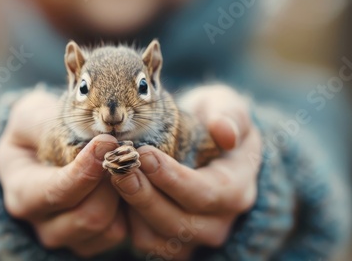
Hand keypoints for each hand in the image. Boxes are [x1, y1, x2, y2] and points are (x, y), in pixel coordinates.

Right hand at [0, 89, 126, 257]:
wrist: (39, 151)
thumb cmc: (34, 131)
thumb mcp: (30, 116)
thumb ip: (51, 122)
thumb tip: (93, 135)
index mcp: (22, 193)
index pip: (57, 191)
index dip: (86, 170)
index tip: (107, 142)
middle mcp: (42, 224)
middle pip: (90, 216)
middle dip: (113, 182)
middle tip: (124, 151)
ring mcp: (68, 238)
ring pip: (110, 229)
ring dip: (125, 196)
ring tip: (125, 165)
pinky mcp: (92, 243)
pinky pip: (122, 234)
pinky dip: (129, 210)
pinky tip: (125, 182)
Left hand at [110, 85, 261, 259]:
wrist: (202, 144)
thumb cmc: (211, 121)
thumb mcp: (224, 106)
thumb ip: (229, 114)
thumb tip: (224, 133)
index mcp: (237, 189)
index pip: (206, 193)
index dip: (173, 178)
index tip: (145, 155)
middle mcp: (219, 222)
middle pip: (178, 221)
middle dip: (144, 194)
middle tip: (118, 167)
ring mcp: (194, 237)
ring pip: (157, 237)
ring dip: (132, 208)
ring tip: (114, 176)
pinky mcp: (171, 244)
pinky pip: (145, 242)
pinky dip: (128, 222)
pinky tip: (117, 193)